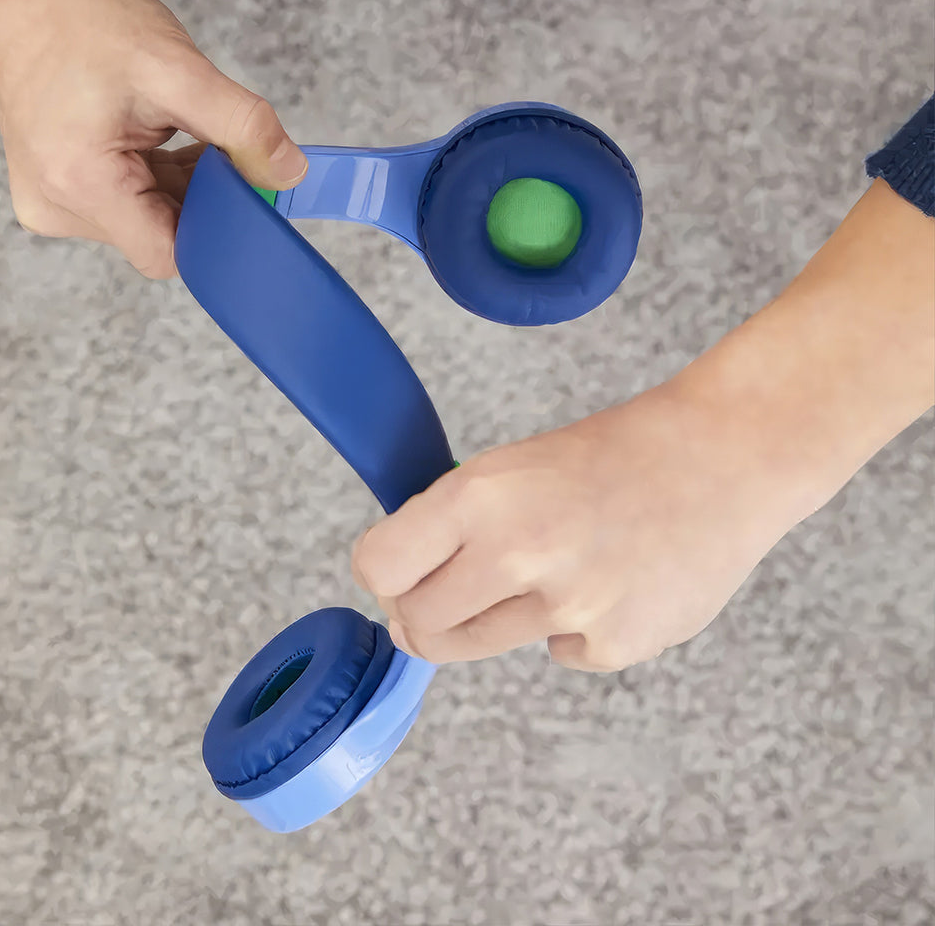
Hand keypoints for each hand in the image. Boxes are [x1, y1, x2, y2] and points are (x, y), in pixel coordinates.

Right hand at [0, 0, 306, 277]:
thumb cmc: (85, 24)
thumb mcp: (178, 68)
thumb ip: (242, 125)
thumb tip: (289, 173)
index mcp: (79, 184)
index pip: (169, 252)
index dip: (217, 229)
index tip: (243, 190)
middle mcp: (59, 209)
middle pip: (162, 237)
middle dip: (203, 199)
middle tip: (213, 143)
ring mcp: (55, 206)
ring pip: (150, 223)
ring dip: (181, 187)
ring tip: (173, 130)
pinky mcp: (60, 196)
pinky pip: (130, 208)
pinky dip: (158, 180)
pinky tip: (159, 140)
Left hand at [351, 381, 801, 670]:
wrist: (724, 457)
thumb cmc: (615, 453)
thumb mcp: (514, 467)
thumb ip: (455, 527)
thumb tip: (401, 593)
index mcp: (482, 495)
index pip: (380, 566)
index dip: (385, 572)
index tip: (401, 573)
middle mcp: (518, 554)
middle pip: (419, 626)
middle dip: (424, 612)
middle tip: (458, 586)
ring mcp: (569, 607)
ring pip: (477, 646)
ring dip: (493, 617)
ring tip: (544, 569)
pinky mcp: (614, 645)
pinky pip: (557, 652)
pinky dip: (570, 627)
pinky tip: (608, 580)